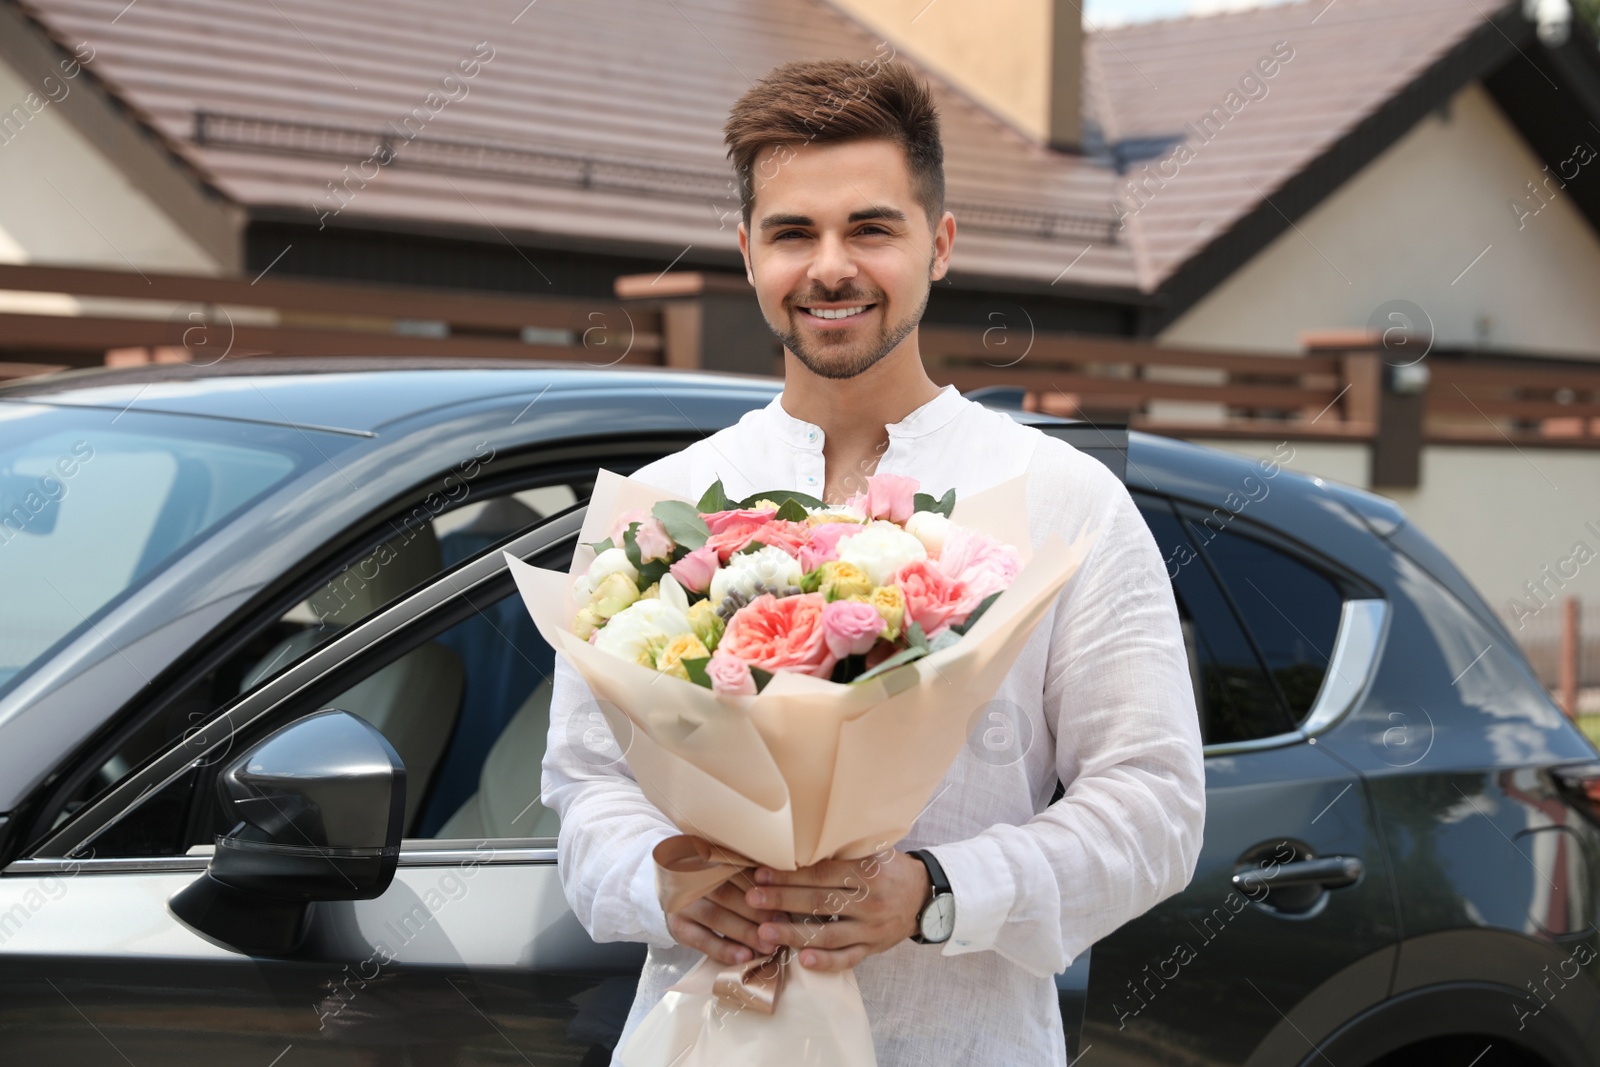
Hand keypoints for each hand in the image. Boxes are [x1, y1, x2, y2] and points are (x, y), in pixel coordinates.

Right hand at [665, 877, 788, 966]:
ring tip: (769, 946)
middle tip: (782, 927)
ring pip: (716, 917)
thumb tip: (788, 892)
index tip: (786, 902)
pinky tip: (744, 957)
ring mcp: (682, 902)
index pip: (738, 870)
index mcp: (709, 858)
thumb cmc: (717, 882)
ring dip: (745, 932)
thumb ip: (753, 876)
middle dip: (758, 912)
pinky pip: (701, 940)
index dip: (764, 887)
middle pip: (728, 894)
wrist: (678, 894)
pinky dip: (724, 949)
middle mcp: (692, 877)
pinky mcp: (677, 925)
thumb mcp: (730, 872)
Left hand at [742, 849, 930, 971]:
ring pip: (828, 934)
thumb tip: (798, 840)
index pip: (821, 874)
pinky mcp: (873, 948)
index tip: (761, 873)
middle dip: (782, 901)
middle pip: (819, 903)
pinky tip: (802, 960)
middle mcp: (869, 901)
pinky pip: (847, 958)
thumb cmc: (889, 869)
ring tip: (763, 932)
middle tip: (751, 900)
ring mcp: (871, 928)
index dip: (790, 875)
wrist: (925, 897)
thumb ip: (842, 851)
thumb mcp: (872, 852)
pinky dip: (825, 962)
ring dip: (793, 934)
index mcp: (867, 872)